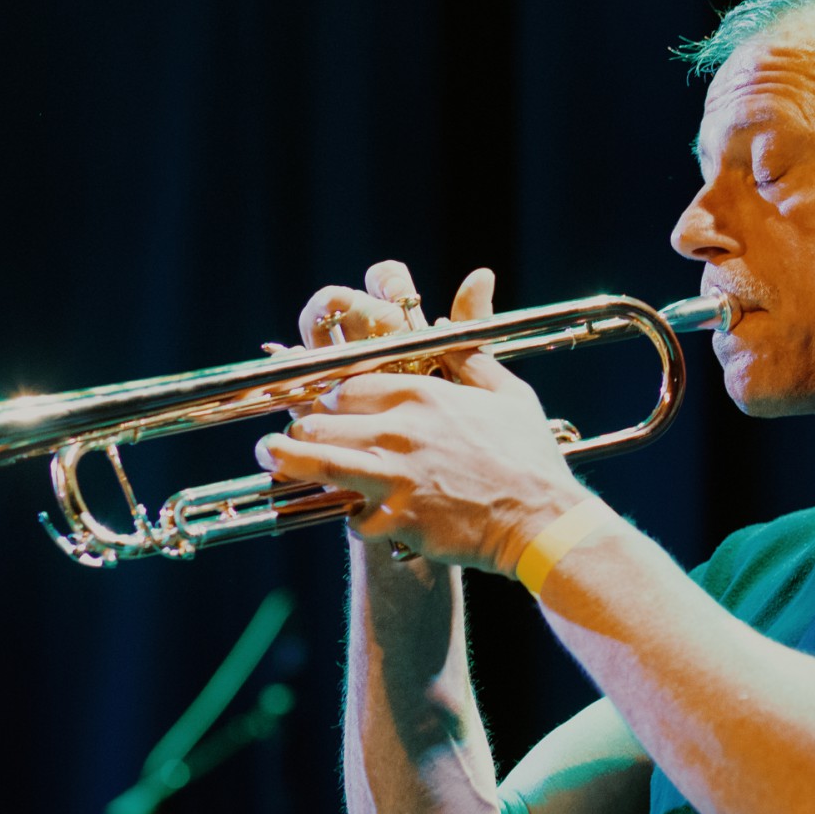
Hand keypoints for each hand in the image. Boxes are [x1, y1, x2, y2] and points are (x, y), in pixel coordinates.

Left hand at [258, 265, 590, 573]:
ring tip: (270, 455)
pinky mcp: (395, 518)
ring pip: (314, 459)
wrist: (543, 521)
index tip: (319, 400)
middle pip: (320, 417)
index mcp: (421, 393)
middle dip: (303, 424)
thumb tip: (467, 292)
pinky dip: (352, 517)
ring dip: (287, 457)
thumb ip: (471, 346)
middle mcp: (399, 429)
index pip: (346, 382)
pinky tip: (360, 516)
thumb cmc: (529, 456)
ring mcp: (393, 475)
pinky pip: (350, 516)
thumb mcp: (507, 391)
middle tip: (291, 433)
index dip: (327, 392)